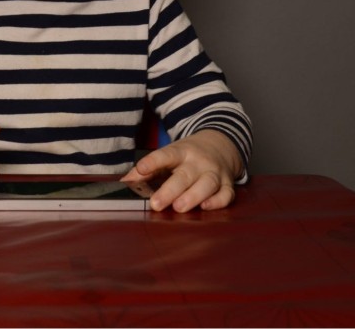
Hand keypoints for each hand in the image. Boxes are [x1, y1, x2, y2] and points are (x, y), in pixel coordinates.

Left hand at [121, 129, 242, 211]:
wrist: (220, 145)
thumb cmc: (187, 156)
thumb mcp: (168, 156)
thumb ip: (148, 169)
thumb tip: (126, 183)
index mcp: (180, 152)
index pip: (166, 155)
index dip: (153, 162)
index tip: (141, 169)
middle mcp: (198, 162)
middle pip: (185, 175)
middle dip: (170, 190)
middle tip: (156, 204)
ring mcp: (215, 172)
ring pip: (207, 184)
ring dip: (193, 196)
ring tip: (179, 208)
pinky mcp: (228, 183)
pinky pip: (226, 194)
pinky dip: (218, 201)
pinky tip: (206, 207)